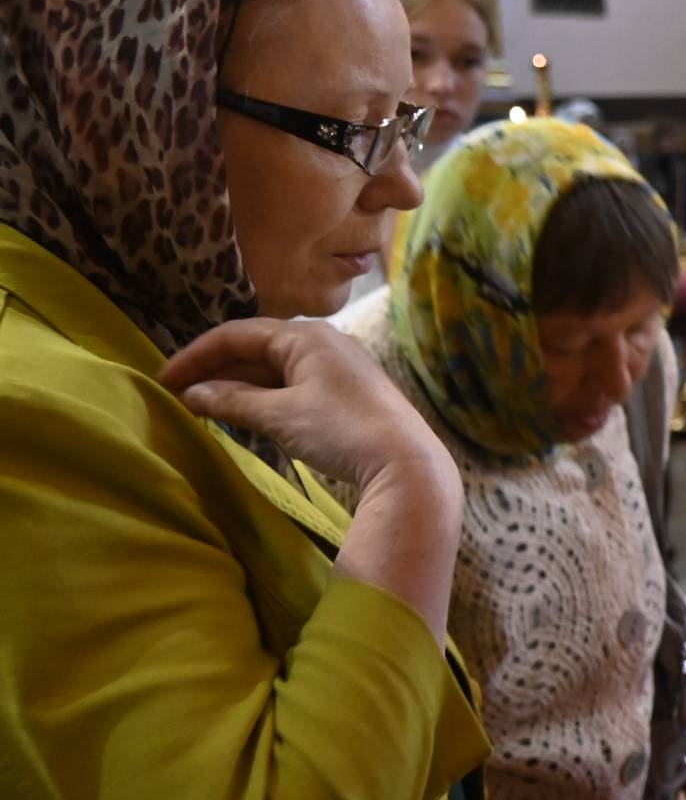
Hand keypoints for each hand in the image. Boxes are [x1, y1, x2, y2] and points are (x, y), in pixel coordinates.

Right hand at [162, 319, 451, 493]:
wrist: (407, 465)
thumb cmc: (341, 432)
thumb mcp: (279, 415)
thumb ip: (233, 401)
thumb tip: (193, 394)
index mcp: (306, 336)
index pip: (236, 334)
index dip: (195, 356)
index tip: (163, 380)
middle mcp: (325, 341)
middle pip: (256, 349)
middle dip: (215, 371)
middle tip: (178, 395)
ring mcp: (340, 367)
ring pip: (275, 369)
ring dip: (238, 386)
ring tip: (204, 408)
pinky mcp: (349, 392)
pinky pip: (294, 386)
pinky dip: (265, 398)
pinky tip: (246, 416)